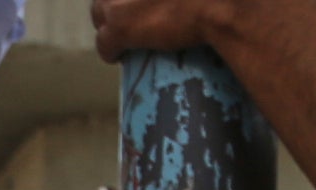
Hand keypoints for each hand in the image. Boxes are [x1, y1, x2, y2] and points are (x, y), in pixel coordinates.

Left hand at [95, 0, 217, 58]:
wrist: (217, 2)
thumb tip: (178, 1)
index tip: (140, 2)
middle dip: (113, 3)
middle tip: (128, 15)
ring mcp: (118, 1)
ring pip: (99, 14)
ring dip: (108, 24)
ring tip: (122, 36)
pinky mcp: (119, 27)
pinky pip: (103, 43)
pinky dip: (109, 51)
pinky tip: (117, 57)